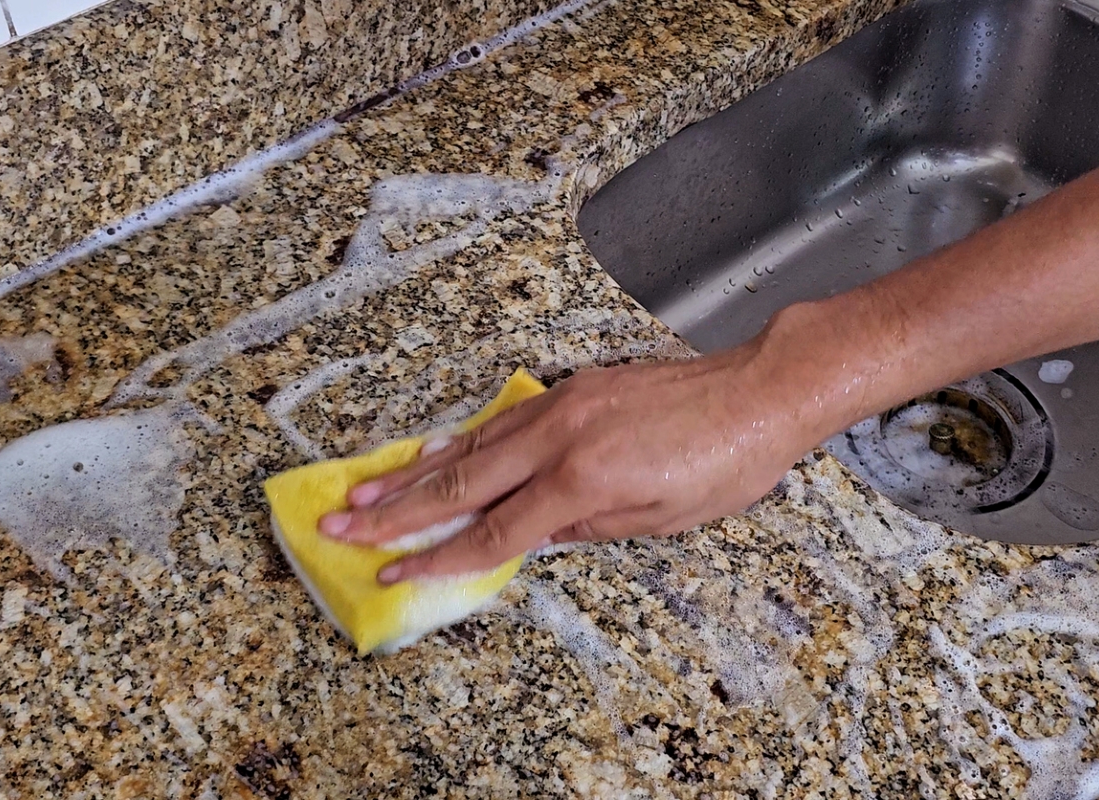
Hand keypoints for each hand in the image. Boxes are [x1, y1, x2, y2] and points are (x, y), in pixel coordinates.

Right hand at [316, 317, 850, 582]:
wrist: (757, 392)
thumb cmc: (723, 464)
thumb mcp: (659, 520)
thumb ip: (586, 529)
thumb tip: (535, 536)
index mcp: (583, 481)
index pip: (495, 531)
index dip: (439, 558)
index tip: (393, 574)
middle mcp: (561, 437)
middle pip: (462, 483)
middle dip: (396, 511)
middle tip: (341, 525)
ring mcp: (562, 404)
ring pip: (472, 444)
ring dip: (413, 471)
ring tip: (363, 490)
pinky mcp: (573, 387)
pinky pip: (502, 419)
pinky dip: (461, 439)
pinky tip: (433, 451)